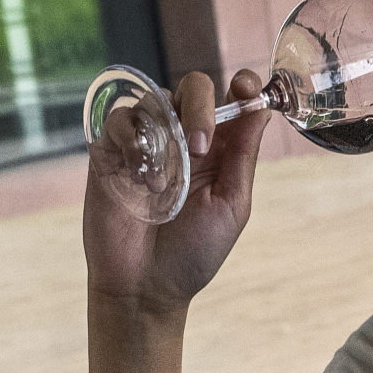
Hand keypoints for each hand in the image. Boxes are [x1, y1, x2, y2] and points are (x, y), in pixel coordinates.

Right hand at [84, 68, 271, 315]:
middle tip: (199, 145)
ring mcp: (147, 142)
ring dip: (164, 133)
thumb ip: (243, 157)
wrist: (144, 287)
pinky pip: (119, 120)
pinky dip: (132, 142)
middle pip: (194, 87)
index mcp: (219, 148)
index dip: (242, 85)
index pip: (232, 98)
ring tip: (164, 185)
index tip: (246, 89)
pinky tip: (140, 178)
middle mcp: (183, 138)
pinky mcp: (111, 151)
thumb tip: (261, 108)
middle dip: (200, 106)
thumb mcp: (231, 206)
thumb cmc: (193, 253)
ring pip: (154, 99)